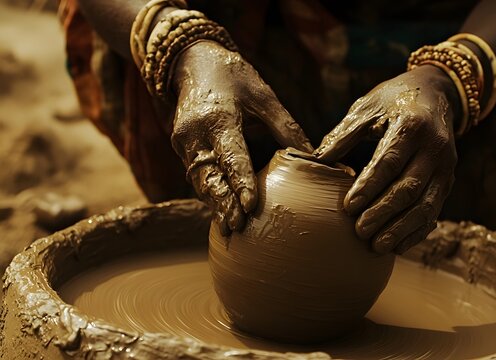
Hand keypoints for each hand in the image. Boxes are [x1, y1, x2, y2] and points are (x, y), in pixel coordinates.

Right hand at [171, 41, 312, 235]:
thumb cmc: (234, 76)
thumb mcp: (263, 95)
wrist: (192, 62)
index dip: (240, 182)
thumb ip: (285, 127)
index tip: (250, 206)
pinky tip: (221, 211)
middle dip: (223, 203)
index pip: (230, 156)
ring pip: (199, 180)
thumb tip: (312, 156)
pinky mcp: (181, 148)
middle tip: (237, 226)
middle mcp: (194, 134)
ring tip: (230, 227)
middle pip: (209, 176)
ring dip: (214, 204)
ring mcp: (183, 143)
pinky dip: (209, 193)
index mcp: (217, 118)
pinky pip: (196, 175)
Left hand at [314, 65, 458, 253]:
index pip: (390, 161)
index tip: (348, 206)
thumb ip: (345, 133)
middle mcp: (434, 148)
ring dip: (401, 229)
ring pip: (426, 205)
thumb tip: (317, 160)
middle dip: (383, 213)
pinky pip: (434, 211)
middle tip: (359, 231)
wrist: (435, 93)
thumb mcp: (368, 106)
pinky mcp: (449, 181)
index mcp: (412, 125)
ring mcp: (446, 167)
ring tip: (377, 247)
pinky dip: (417, 231)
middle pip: (409, 188)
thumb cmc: (393, 99)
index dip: (369, 186)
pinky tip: (398, 246)